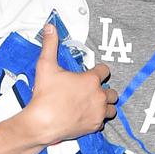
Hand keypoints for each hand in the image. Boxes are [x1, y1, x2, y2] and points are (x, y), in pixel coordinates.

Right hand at [26, 24, 118, 144]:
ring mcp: (98, 112)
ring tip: (93, 103)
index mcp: (91, 80)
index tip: (93, 73)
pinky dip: (97, 119)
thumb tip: (50, 28)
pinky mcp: (94, 126)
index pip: (104, 70)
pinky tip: (87, 115)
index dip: (98, 70)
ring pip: (111, 108)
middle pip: (112, 91)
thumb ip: (50, 45)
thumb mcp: (46, 66)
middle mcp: (99, 96)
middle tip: (91, 90)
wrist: (42, 123)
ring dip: (105, 105)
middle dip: (103, 90)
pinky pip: (102, 122)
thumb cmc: (45, 96)